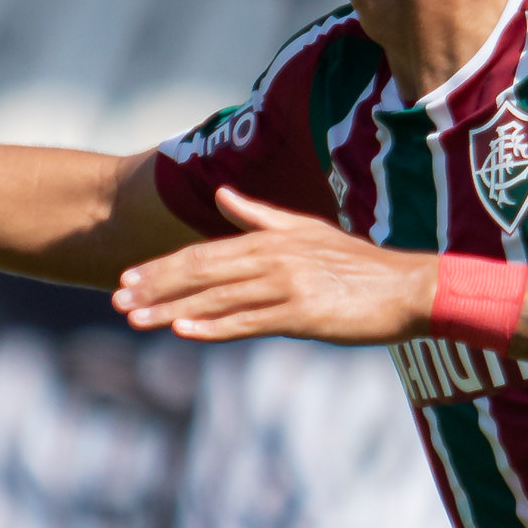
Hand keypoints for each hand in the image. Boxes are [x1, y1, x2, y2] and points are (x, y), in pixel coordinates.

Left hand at [111, 186, 435, 344]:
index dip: (162, 267)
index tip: (127, 279)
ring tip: (136, 320)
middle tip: (116, 300)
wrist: (410, 288)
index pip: (203, 252)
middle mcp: (273, 257)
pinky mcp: (304, 315)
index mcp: (270, 239)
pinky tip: (184, 331)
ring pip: (217, 298)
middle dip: (155, 287)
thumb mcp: (306, 231)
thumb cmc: (358, 265)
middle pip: (201, 272)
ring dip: (172, 310)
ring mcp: (287, 286)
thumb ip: (259, 216)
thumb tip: (222, 196)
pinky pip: (250, 321)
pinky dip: (215, 326)